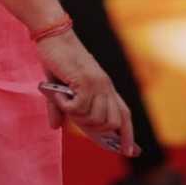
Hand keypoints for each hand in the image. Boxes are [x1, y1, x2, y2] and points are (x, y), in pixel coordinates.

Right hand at [35, 29, 136, 155]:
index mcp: (105, 87)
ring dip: (76, 116)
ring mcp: (97, 83)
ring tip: (63, 99)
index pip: (124, 114)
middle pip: (112, 123)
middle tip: (73, 115)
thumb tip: (55, 127)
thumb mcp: (59, 87)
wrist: (53, 33)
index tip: (132, 151)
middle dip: (93, 130)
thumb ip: (60, 108)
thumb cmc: (57, 58)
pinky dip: (65, 106)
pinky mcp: (85, 81)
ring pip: (96, 119)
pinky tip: (57, 92)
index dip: (129, 135)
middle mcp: (105, 86)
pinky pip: (79, 109)